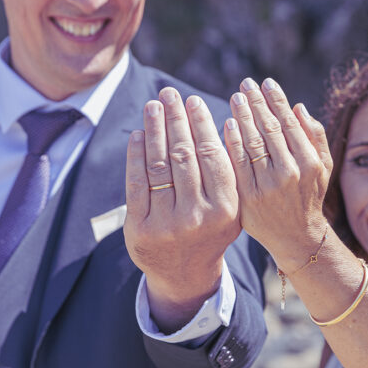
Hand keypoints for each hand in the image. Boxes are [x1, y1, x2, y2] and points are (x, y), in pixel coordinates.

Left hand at [124, 86, 240, 331]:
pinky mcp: (140, 229)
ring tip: (152, 106)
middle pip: (183, 155)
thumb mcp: (230, 205)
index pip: (211, 155)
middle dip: (175, 119)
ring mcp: (167, 224)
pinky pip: (136, 183)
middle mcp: (197, 217)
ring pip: (158, 165)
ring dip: (154, 130)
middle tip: (169, 94)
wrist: (184, 273)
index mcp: (226, 208)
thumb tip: (217, 119)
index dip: (201, 124)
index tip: (193, 102)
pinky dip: (136, 155)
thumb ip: (227, 170)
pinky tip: (138, 135)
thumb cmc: (211, 228)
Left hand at [224, 77, 332, 272]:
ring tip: (237, 98)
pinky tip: (228, 123)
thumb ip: (314, 136)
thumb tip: (298, 106)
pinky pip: (237, 162)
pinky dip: (232, 141)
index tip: (266, 82)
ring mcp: (267, 186)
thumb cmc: (309, 195)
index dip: (276, 100)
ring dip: (243, 116)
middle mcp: (289, 173)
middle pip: (269, 129)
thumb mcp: (323, 167)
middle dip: (257, 102)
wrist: (296, 237)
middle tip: (246, 84)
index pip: (289, 123)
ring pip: (252, 142)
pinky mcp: (247, 197)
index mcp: (309, 163)